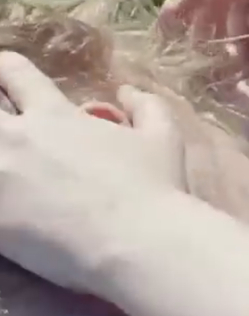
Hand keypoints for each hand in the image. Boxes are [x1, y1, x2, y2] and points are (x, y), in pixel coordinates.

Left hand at [0, 51, 185, 293]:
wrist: (139, 243)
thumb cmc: (156, 189)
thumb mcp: (166, 139)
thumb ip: (146, 107)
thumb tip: (127, 91)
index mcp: (54, 115)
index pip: (12, 71)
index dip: (5, 71)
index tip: (6, 82)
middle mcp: (17, 137)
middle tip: (6, 133)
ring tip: (7, 173)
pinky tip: (9, 211)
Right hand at [157, 0, 248, 146]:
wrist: (218, 161)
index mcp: (240, 64)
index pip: (240, 21)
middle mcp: (213, 61)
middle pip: (217, 17)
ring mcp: (186, 65)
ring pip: (192, 25)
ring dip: (200, 3)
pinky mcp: (161, 72)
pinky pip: (164, 39)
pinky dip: (170, 21)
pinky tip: (179, 4)